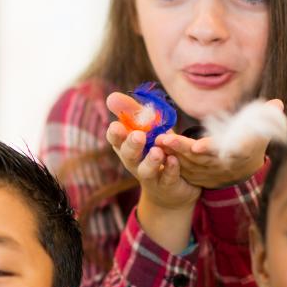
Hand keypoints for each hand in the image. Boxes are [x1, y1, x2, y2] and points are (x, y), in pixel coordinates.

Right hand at [106, 92, 200, 210]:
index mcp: (126, 147)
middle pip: (128, 155)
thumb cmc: (155, 152)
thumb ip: (132, 113)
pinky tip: (174, 159)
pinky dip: (170, 169)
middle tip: (138, 136)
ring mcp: (150, 176)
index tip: (117, 126)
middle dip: (132, 145)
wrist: (170, 189)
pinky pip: (168, 178)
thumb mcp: (145, 131)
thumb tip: (111, 96)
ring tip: (157, 151)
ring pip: (146, 170)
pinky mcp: (167, 185)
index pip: (115, 140)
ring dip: (150, 160)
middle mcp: (134, 163)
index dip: (115, 134)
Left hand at [158, 99, 282, 188]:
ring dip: (173, 153)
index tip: (198, 145)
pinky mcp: (199, 178)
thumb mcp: (264, 131)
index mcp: (243, 154)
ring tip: (158, 140)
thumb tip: (277, 104)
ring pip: (190, 164)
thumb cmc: (253, 143)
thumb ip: (269, 118)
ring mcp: (211, 174)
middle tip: (166, 139)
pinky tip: (158, 149)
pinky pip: (183, 170)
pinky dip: (170, 161)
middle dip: (183, 149)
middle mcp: (225, 166)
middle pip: (202, 158)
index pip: (228, 152)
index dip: (213, 148)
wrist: (243, 169)